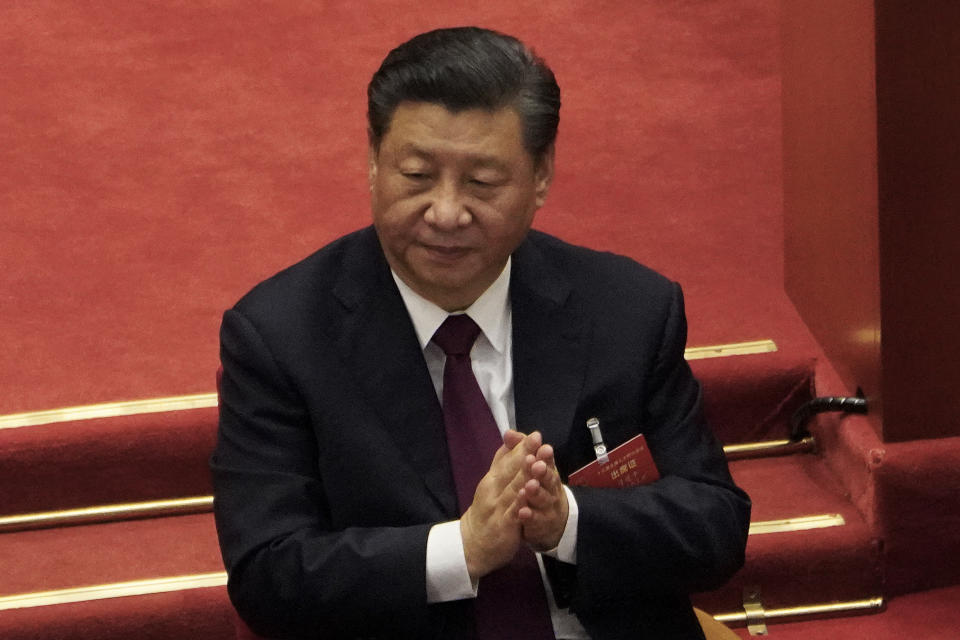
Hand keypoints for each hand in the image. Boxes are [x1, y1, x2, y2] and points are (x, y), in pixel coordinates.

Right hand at [461, 431, 542, 579]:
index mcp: (492, 479)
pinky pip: (513, 512)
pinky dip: (520, 502)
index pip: (507, 459)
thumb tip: (510, 438)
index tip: (535, 435)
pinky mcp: (503, 525)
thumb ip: (501, 461)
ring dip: (524, 475)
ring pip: (513, 489)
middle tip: (538, 440)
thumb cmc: (486, 511)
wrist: (472, 544)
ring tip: (537, 462)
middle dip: (525, 454)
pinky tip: (528, 493)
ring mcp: (497, 507)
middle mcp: (493, 490)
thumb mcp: (491, 483)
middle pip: (510, 470)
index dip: (522, 447)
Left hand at [517, 442, 568, 550]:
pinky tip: (522, 512)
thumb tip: (508, 433)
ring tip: (528, 486)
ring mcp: (548, 506)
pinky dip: (530, 516)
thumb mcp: (530, 466)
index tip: (542, 448)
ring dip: (536, 493)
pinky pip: (536, 521)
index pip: (547, 460)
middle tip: (537, 465)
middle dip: (542, 472)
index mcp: (547, 471)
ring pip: (543, 499)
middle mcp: (551, 488)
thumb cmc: (539, 486)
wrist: (553, 519)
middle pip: (549, 479)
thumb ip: (520, 448)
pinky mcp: (542, 524)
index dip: (545, 455)